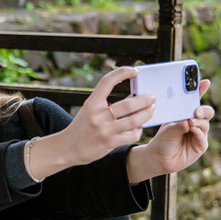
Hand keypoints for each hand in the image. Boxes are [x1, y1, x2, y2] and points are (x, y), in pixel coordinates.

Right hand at [27, 67, 154, 180]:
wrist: (67, 148)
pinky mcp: (109, 143)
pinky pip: (131, 135)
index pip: (107, 81)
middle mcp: (97, 115)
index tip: (135, 71)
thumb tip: (133, 96)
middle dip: (146, 100)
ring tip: (152, 110)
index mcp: (91, 103)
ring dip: (147, 114)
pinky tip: (138, 128)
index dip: (122, 72)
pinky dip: (138, 131)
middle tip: (153, 97)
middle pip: (129, 103)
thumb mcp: (89, 111)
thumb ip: (106, 104)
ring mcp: (104, 130)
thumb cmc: (82, 127)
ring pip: (134, 120)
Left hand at [126, 79, 213, 182]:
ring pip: (205, 124)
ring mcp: (199, 134)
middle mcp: (195, 122)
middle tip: (196, 111)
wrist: (158, 157)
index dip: (201, 90)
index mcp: (185, 114)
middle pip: (206, 112)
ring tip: (190, 122)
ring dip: (198, 122)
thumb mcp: (168, 127)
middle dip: (203, 110)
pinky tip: (192, 129)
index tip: (205, 82)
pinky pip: (203, 137)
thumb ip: (179, 124)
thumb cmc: (162, 140)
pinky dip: (198, 132)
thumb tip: (190, 121)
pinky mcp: (200, 145)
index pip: (195, 100)